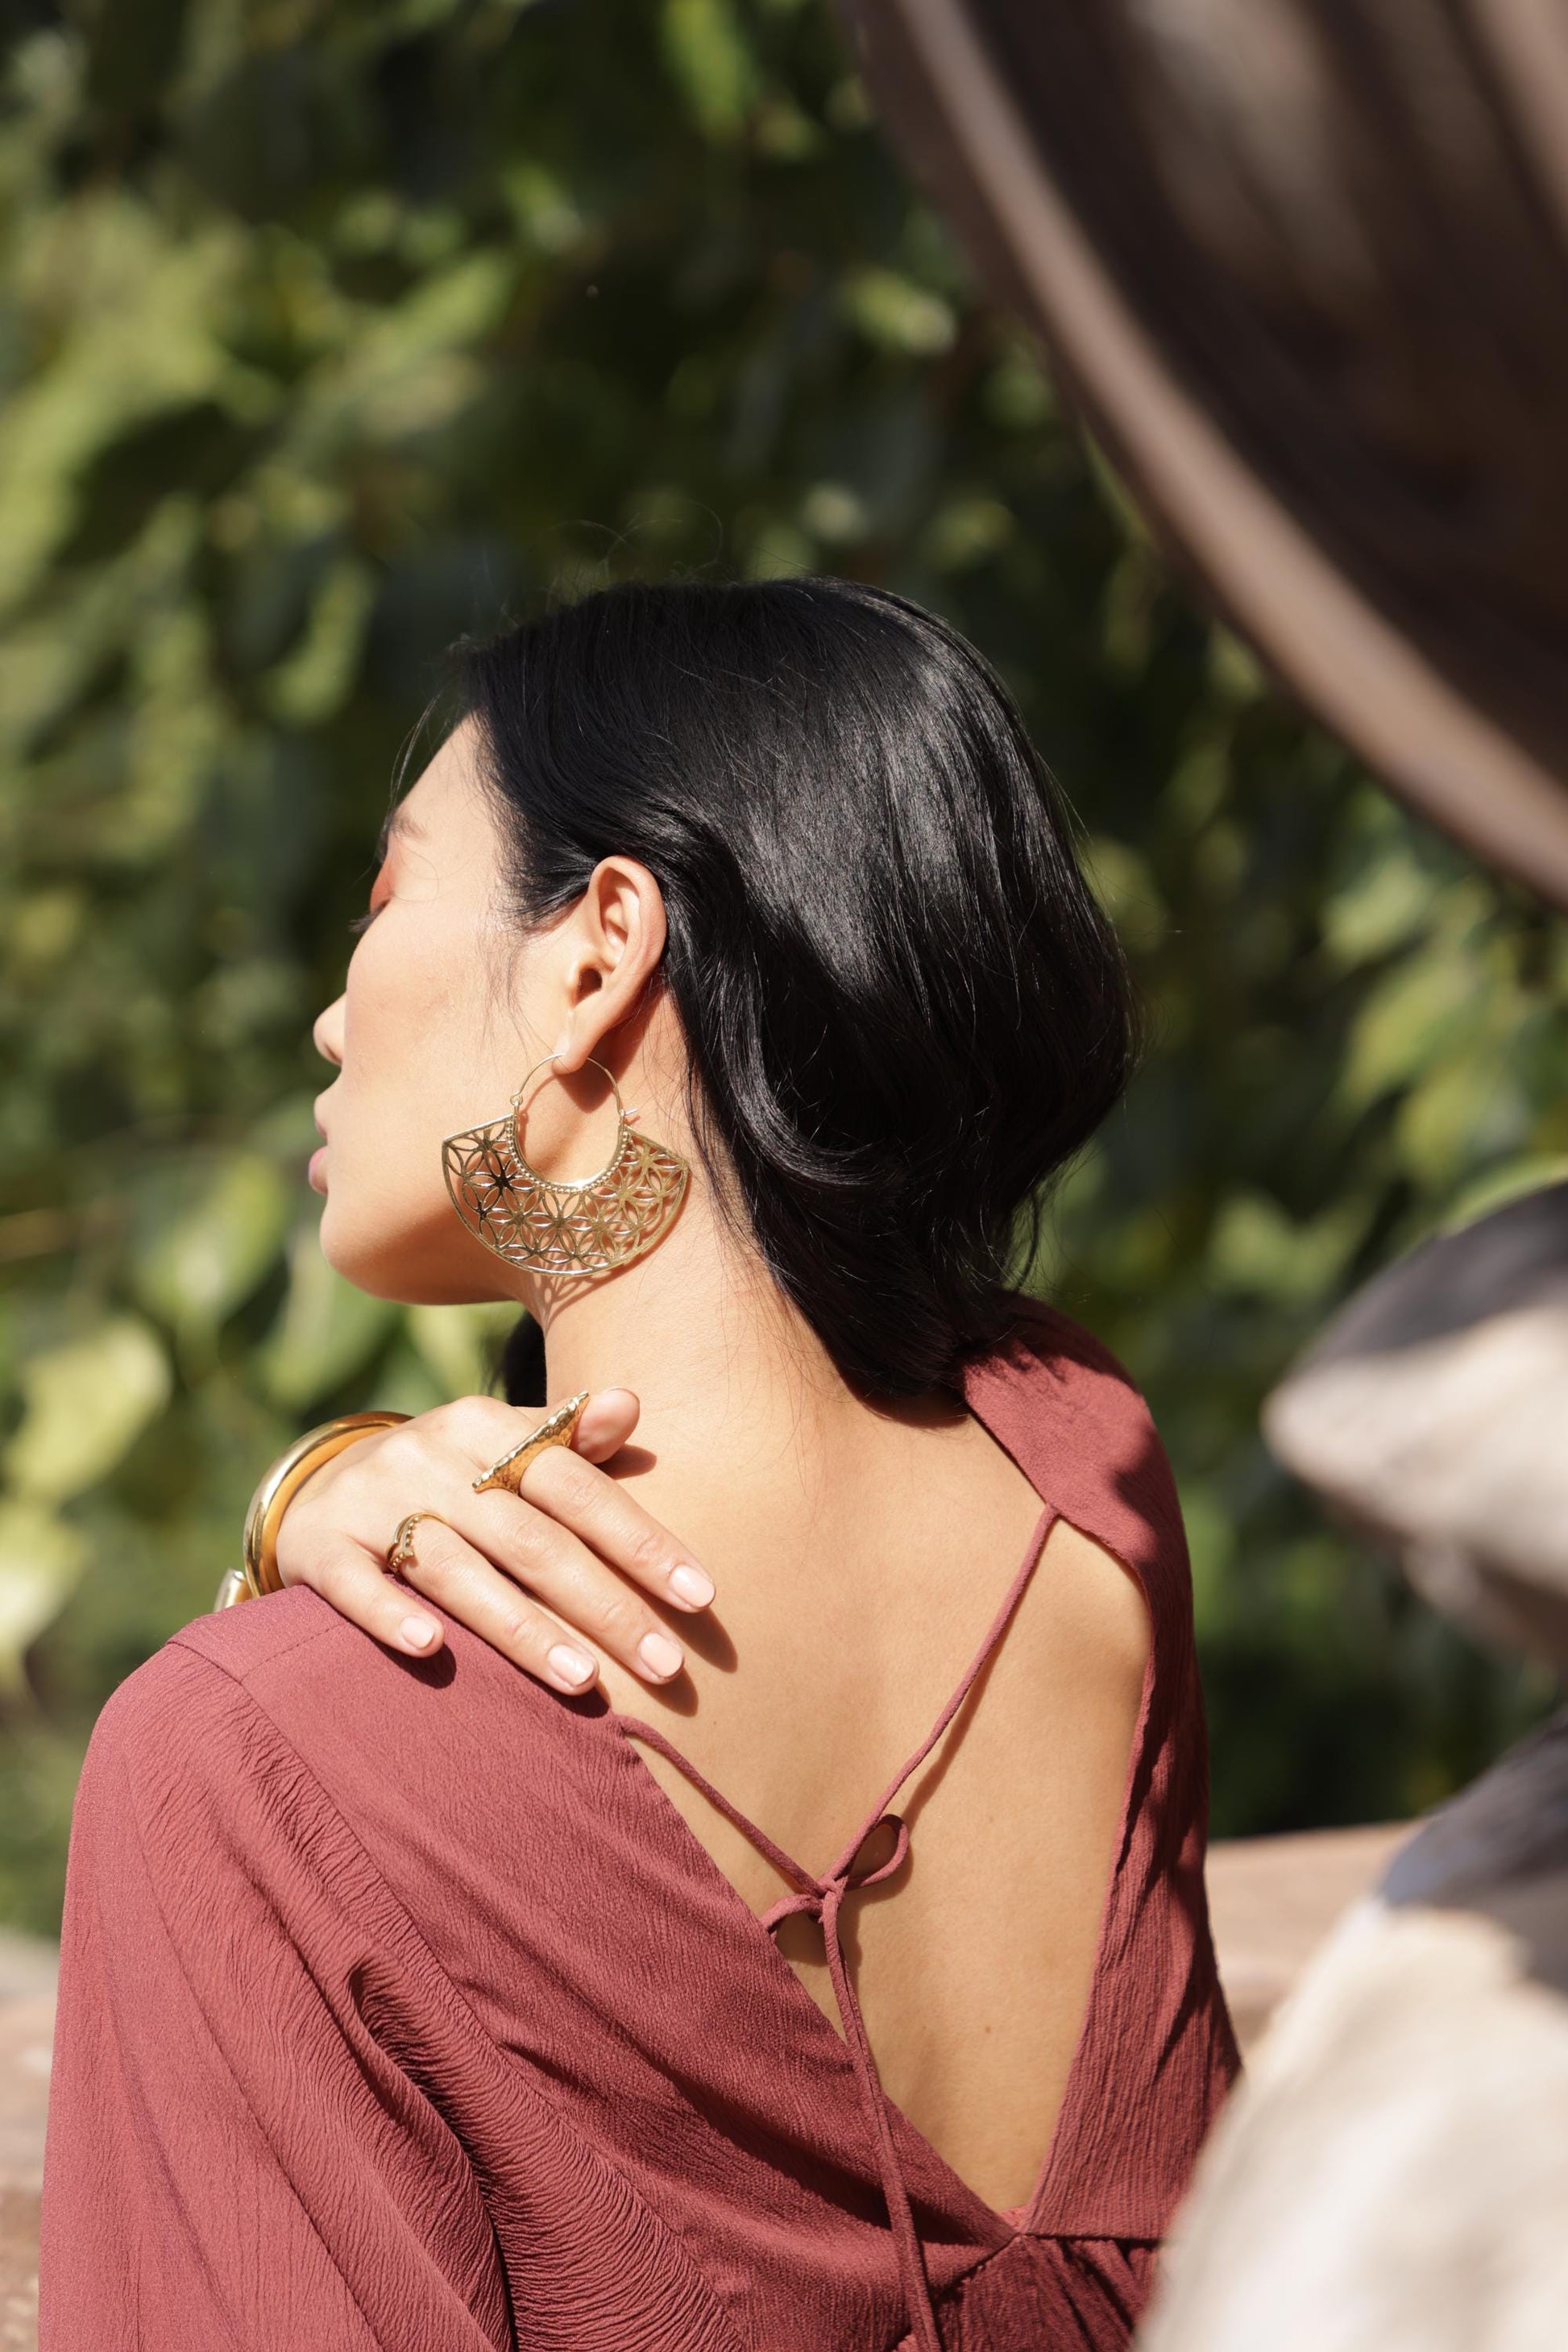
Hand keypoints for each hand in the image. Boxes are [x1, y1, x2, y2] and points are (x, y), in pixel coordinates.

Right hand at [273, 1389, 711, 1693]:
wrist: (322, 1485)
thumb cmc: (448, 1478)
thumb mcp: (501, 1445)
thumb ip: (569, 1435)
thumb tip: (632, 1403)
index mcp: (485, 1428)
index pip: (577, 1487)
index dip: (640, 1542)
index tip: (700, 1597)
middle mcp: (430, 1459)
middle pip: (531, 1540)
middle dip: (605, 1606)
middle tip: (665, 1666)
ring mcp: (372, 1503)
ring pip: (457, 1571)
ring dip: (523, 1629)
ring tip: (584, 1682)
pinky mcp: (321, 1549)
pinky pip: (357, 1586)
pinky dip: (390, 1616)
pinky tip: (431, 1650)